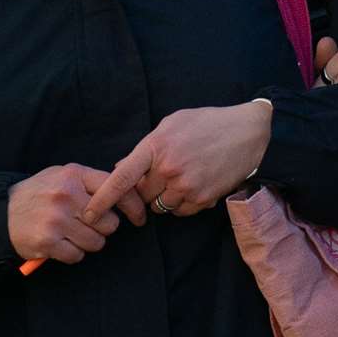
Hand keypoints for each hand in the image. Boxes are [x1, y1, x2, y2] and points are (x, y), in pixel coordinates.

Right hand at [8, 163, 144, 264]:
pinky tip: (61, 245)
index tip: (140, 217)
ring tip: (72, 235)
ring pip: (96, 242)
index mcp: (74, 175)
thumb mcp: (63, 176)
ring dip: (88, 243)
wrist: (0, 212)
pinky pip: (77, 255)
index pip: (117, 188)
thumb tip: (126, 191)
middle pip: (110, 223)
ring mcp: (56, 219)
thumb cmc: (40, 193)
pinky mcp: (47, 242)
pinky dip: (72, 254)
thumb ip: (91, 182)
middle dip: (103, 228)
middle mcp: (66, 195)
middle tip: (88, 226)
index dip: (133, 205)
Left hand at [83, 102, 271, 221]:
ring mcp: (186, 186)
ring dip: (166, 197)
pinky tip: (197, 183)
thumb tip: (121, 169)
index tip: (88, 213)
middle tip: (165, 174)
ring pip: (161, 206)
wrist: (249, 132)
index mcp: (156, 147)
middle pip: (142, 195)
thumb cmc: (208, 123)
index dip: (102, 198)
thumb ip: (146, 147)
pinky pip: (181, 212)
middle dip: (147, 189)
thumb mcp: (172, 124)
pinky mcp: (203, 198)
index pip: (121, 178)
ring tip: (185, 176)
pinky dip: (184, 203)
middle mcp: (168, 169)